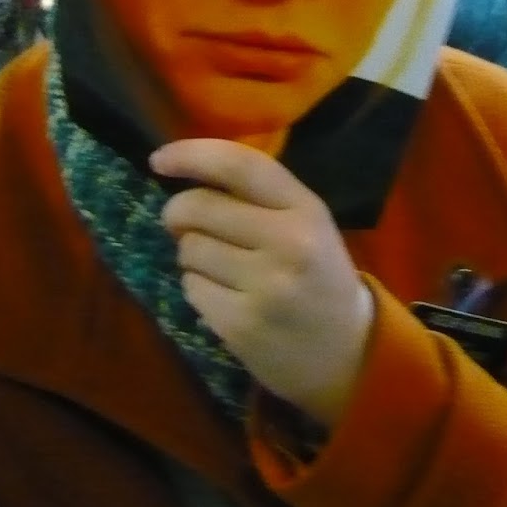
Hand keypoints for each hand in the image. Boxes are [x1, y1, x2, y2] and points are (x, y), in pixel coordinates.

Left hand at [153, 140, 373, 425]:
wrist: (347, 351)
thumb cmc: (318, 277)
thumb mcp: (308, 225)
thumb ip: (258, 196)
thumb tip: (185, 172)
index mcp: (307, 210)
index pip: (240, 166)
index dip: (191, 155)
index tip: (159, 159)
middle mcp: (289, 244)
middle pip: (199, 207)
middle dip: (179, 213)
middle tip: (185, 224)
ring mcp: (265, 288)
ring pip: (189, 250)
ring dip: (193, 256)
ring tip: (225, 270)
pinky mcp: (242, 325)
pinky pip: (191, 288)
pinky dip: (199, 289)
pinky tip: (228, 298)